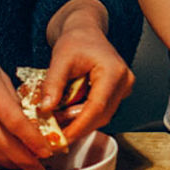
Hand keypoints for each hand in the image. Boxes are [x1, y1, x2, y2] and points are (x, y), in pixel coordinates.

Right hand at [0, 39, 50, 169]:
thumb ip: (11, 96)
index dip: (31, 139)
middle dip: (24, 158)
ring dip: (10, 162)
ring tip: (26, 168)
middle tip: (39, 168)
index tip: (45, 149)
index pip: (14, 120)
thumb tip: (30, 120)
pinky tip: (6, 159)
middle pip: (2, 141)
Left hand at [44, 7, 135, 145]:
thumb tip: (46, 109)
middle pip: (101, 115)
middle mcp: (124, 82)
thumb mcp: (60, 58)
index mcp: (113, 72)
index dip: (79, 125)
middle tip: (53, 134)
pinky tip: (66, 115)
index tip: (62, 138)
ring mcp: (123, 89)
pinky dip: (82, 116)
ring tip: (56, 122)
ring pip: (101, 116)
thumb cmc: (76, 40)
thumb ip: (54, 83)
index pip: (97, 106)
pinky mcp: (117, 93)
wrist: (85, 32)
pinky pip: (100, 111)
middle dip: (77, 126)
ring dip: (79, 122)